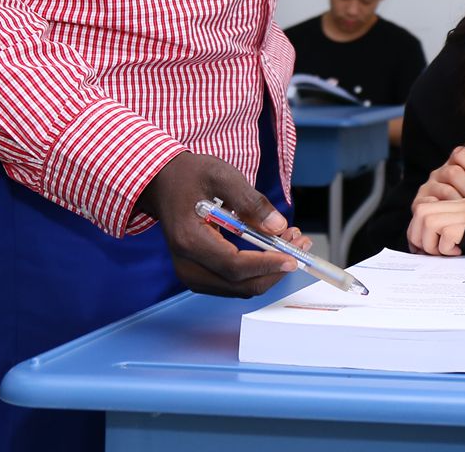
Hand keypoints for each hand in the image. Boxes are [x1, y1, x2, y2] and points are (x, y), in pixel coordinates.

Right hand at [136, 152, 310, 296]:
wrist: (163, 183)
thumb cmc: (191, 175)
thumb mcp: (223, 176)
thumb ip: (251, 202)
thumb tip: (278, 227)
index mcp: (189, 239)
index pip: (233, 265)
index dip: (266, 265)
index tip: (294, 257)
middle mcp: (186, 264)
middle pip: (238, 284)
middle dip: (275, 269)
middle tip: (300, 243)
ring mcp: (191, 273)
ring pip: (239, 288)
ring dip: (269, 271)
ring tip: (292, 241)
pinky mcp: (199, 274)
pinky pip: (233, 282)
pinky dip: (257, 270)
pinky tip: (274, 248)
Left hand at [407, 197, 464, 255]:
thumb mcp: (463, 231)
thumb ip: (442, 230)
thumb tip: (417, 248)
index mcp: (455, 205)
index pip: (421, 210)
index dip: (415, 230)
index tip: (419, 248)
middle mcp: (458, 205)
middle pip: (421, 212)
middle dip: (418, 237)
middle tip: (431, 251)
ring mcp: (463, 213)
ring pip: (429, 222)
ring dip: (431, 245)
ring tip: (446, 251)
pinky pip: (446, 236)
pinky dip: (447, 249)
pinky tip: (459, 251)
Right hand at [412, 146, 464, 208]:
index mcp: (456, 164)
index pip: (460, 153)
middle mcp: (440, 173)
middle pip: (453, 172)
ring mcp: (428, 188)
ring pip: (445, 190)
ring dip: (462, 203)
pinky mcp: (420, 204)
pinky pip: (432, 205)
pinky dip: (448, 213)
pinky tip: (457, 219)